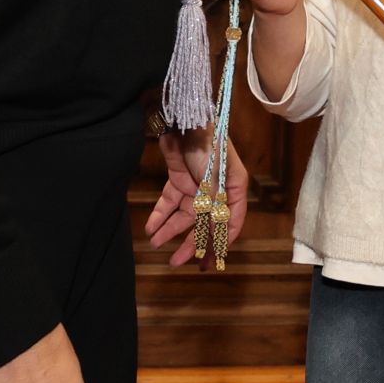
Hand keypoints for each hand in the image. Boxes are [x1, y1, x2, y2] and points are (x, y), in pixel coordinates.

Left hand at [145, 126, 249, 266]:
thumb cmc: (209, 148)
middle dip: (189, 243)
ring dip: (169, 230)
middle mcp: (216, 191)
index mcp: (233, 191)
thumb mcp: (215, 181)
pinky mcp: (177, 179)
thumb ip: (215, 208)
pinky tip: (150, 228)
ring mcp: (196, 186)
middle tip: (176, 262)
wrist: (187, 119)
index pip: (230, 224)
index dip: (220, 245)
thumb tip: (214, 235)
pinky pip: (168, 202)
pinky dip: (159, 214)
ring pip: (183, 215)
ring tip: (155, 244)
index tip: (209, 262)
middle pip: (204, 223)